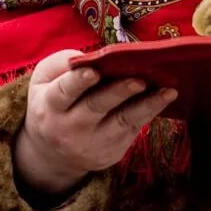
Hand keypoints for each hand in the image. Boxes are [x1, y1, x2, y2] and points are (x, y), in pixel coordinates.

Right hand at [13, 49, 176, 195]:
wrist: (53, 153)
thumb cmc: (52, 104)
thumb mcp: (43, 82)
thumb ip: (62, 66)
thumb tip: (93, 58)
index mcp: (50, 106)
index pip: (64, 93)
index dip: (78, 82)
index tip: (94, 71)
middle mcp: (71, 128)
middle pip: (97, 107)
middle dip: (119, 92)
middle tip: (139, 80)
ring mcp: (92, 144)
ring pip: (122, 122)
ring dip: (147, 105)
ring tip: (167, 91)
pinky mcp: (112, 153)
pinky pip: (133, 131)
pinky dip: (150, 113)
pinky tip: (164, 99)